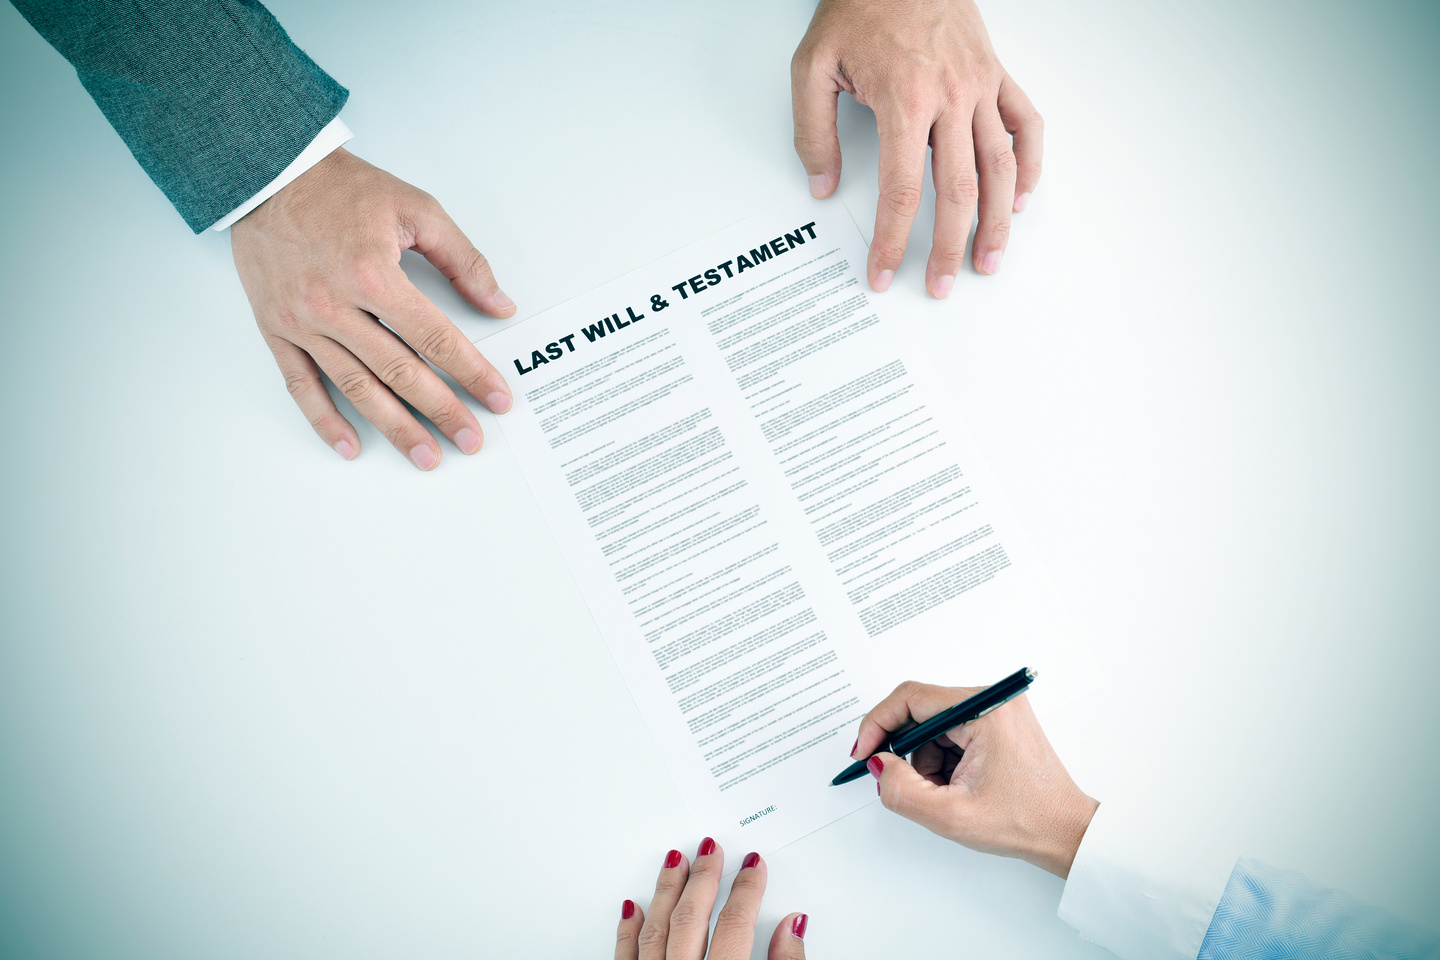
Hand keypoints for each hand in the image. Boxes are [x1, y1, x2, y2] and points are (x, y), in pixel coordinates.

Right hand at [231, 148, 515, 468]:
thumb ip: (463, 259)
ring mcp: (303, 322)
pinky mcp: (276, 329)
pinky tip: (351, 446)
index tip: (496, 399)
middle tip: (471, 440)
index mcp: (374, 274)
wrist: (268, 172)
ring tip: (425, 456)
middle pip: (400, 372)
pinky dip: (325, 420)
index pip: (436, 338)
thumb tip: (499, 304)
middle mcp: (336, 305)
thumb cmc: (341, 188)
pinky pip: (301, 385)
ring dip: (394, 427)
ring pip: (356, 387)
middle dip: (442, 411)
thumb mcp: (416, 208)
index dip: (471, 373)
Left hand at [615, 840, 807, 959]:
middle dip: (703, 878)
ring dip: (667, 891)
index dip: (747, 891)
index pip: (735, 926)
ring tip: (675, 860)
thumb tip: (793, 928)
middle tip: (711, 849)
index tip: (754, 867)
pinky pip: (625, 956)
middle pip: (691, 919)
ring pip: (656, 929)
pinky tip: (635, 907)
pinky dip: (629, 929)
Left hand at [791, 0, 1041, 298]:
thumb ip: (813, 132)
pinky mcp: (996, 74)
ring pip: (999, 166)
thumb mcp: (813, 67)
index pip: (901, 190)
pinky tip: (1020, 197)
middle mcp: (949, 96)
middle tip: (939, 285)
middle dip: (947, 247)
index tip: (883, 272)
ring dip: (997, 221)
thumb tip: (821, 185)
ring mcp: (979, 86)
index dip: (892, 240)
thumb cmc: (859, 6)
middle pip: (956, 190)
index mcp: (904, 99)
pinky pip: (1025, 123)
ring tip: (990, 260)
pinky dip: (1029, 163)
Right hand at [854, 681, 1096, 877]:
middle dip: (907, 753)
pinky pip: (950, 736)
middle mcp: (992, 701)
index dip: (878, 724)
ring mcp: (996, 711)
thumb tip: (879, 764)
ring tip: (947, 795)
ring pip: (933, 728)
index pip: (911, 698)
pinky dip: (942, 763)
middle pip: (922, 713)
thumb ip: (902, 790)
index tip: (863, 752)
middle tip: (906, 784)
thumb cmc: (1026, 821)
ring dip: (926, 762)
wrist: (1067, 834)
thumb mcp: (951, 815)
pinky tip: (958, 788)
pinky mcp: (996, 725)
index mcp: (985, 710)